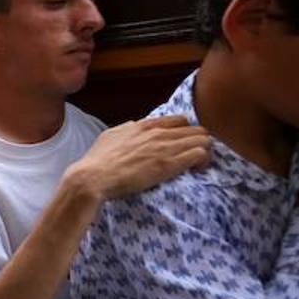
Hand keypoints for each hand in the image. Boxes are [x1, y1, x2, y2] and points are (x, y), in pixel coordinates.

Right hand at [69, 115, 210, 200]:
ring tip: (197, 165)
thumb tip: (135, 127)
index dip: (186, 133)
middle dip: (199, 143)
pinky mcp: (169, 164)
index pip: (180, 120)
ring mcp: (165, 147)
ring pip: (203, 140)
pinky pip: (199, 154)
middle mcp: (158, 133)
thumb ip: (127, 130)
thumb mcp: (110, 136)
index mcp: (144, 125)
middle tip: (193, 157)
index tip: (183, 145)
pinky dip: (202, 162)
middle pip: (197, 130)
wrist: (93, 177)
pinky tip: (195, 170)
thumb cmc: (97, 160)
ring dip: (204, 152)